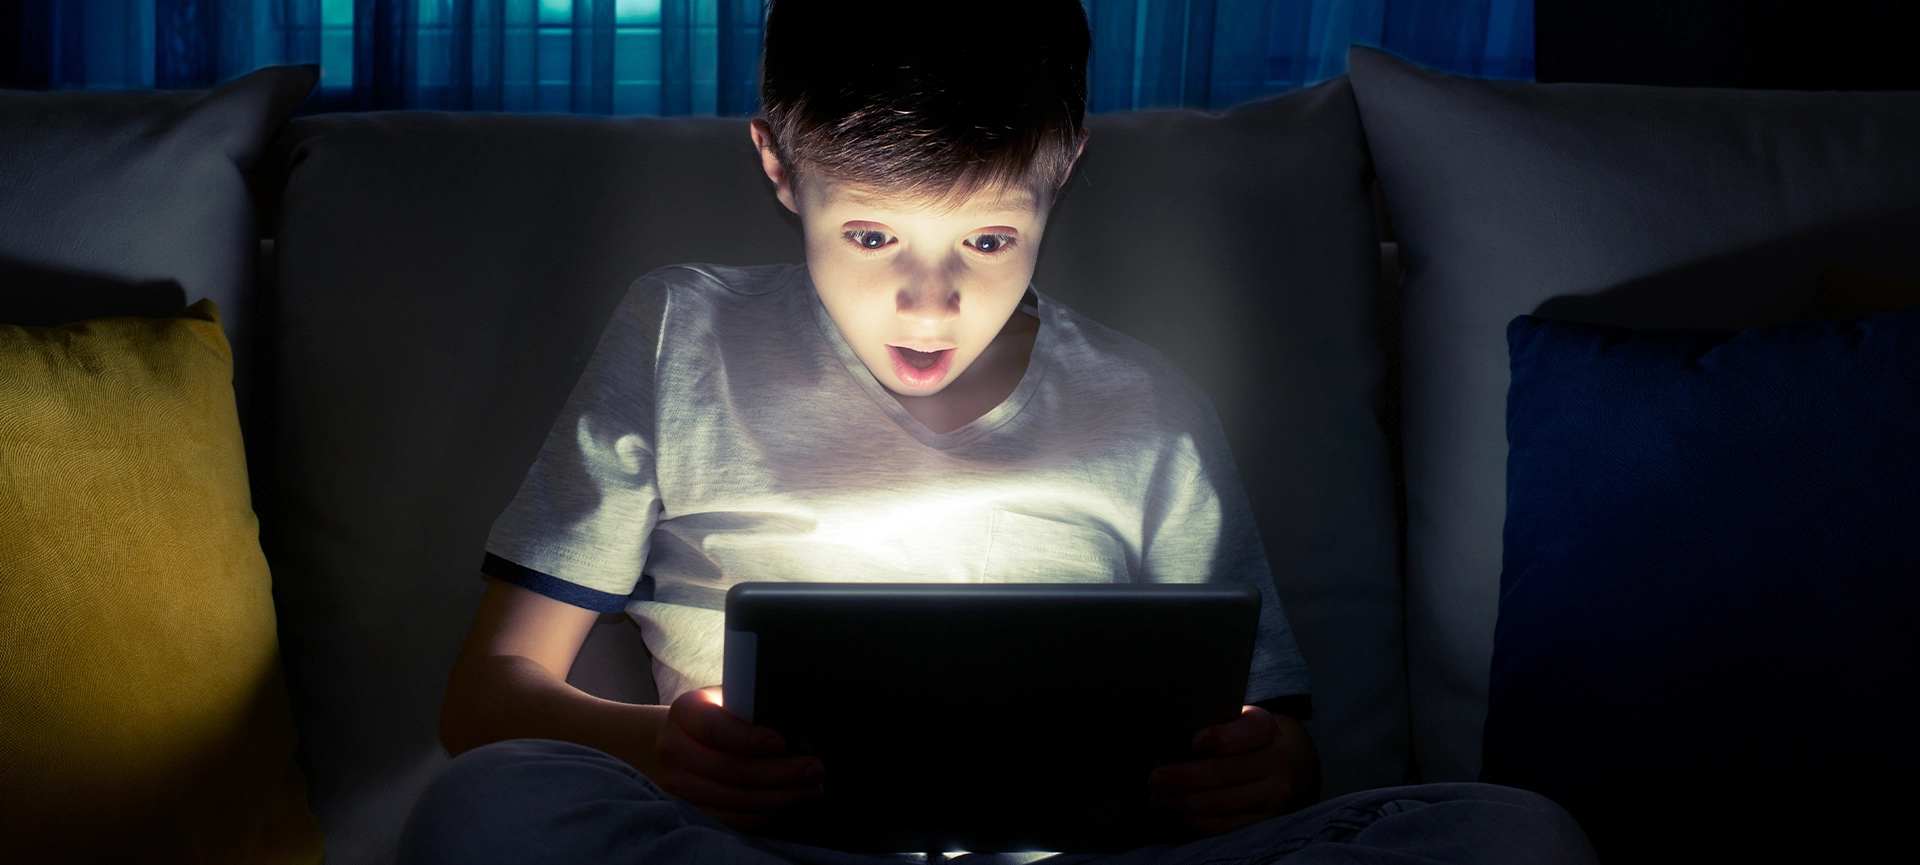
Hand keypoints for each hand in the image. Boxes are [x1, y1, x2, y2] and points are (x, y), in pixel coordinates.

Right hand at [654, 686, 824, 828]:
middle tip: (816, 768)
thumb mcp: (734, 698)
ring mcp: (678, 785)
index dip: (749, 740)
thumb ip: (757, 709)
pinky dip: (767, 813)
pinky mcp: (690, 811)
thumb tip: (800, 732)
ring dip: (781, 797)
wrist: (682, 739)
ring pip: (736, 800)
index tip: (781, 743)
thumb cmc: (722, 714)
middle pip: (730, 770)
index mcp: (686, 711)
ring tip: (813, 788)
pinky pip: (733, 820)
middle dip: (780, 772)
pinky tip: (790, 803)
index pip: (714, 729)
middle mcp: (673, 749)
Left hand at [1147, 705, 1313, 835]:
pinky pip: (1229, 825)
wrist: (1266, 759)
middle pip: (1227, 772)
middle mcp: (1277, 758)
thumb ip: (1204, 724)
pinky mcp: (1266, 818)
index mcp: (1265, 726)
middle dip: (1186, 777)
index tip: (1192, 744)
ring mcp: (1275, 792)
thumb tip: (1164, 738)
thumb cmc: (1231, 735)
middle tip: (1155, 780)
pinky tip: (1180, 815)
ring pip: (1225, 802)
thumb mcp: (1225, 719)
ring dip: (1186, 803)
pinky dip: (1200, 821)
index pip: (1247, 732)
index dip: (1220, 740)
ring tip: (1159, 799)